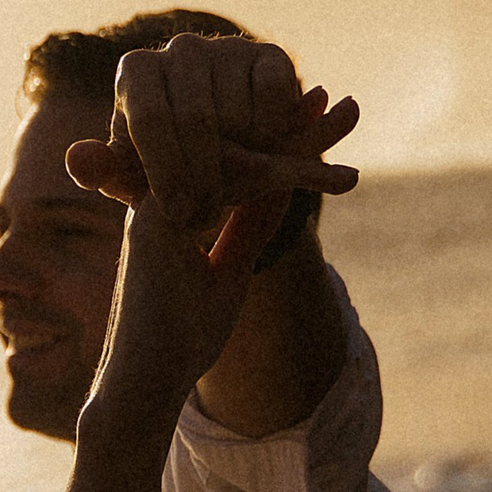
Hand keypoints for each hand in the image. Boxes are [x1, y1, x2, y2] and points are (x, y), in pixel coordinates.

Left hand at [64, 33, 359, 243]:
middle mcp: (180, 49)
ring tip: (231, 193)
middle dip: (203, 177)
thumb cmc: (163, 161)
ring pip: (239, 113)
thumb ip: (100, 170)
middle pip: (197, 118)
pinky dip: (272, 136)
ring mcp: (227, 47)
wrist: (220, 143)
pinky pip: (275, 98)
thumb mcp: (128, 174)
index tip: (178, 215)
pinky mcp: (270, 54)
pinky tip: (260, 158)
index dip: (165, 172)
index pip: (150, 118)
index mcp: (137, 70)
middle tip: (206, 219)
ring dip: (241, 165)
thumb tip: (77, 161)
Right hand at [72, 38, 361, 442]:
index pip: (234, 158)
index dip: (278, 134)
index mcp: (174, 204)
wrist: (145, 386)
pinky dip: (275, 173)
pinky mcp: (158, 223)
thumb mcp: (227, 272)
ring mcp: (158, 205)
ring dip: (297, 137)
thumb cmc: (181, 340)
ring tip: (344, 114)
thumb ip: (248, 227)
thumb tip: (283, 188)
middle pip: (235, 145)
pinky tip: (314, 164)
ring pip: (235, 154)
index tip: (319, 110)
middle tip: (345, 105)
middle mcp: (162, 194)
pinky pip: (224, 182)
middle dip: (293, 122)